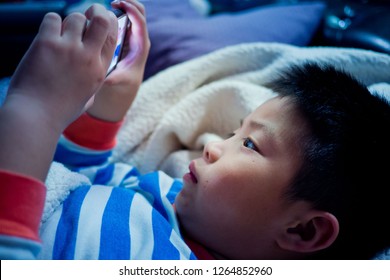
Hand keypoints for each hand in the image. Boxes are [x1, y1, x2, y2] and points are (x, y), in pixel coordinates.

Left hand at [7, 4, 117, 129]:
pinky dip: (50, 24)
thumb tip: (94, 74)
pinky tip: (46, 37)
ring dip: (68, 22)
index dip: (108, 24)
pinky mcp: (47, 44)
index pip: (113, 36)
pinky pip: (52, 18)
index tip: (99, 23)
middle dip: (95, 12)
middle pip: (101, 19)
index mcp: (100, 70)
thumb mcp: (86, 98)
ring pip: (76, 17)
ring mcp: (69, 49)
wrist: (35, 117)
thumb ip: (92, 83)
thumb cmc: (59, 110)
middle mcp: (88, 57)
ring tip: (59, 35)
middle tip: (86, 15)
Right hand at [87, 0, 150, 121]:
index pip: (141, 23)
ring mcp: (134, 34)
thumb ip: (113, 79)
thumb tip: (106, 79)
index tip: (118, 5)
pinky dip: (116, 12)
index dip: (131, 11)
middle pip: (140, 12)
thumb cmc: (124, 81)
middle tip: (112, 3)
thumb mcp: (119, 80)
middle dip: (128, 3)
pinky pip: (124, 16)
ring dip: (122, 6)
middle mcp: (139, 38)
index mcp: (141, 46)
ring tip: (106, 7)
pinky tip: (103, 15)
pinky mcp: (127, 33)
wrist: (127, 83)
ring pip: (133, 12)